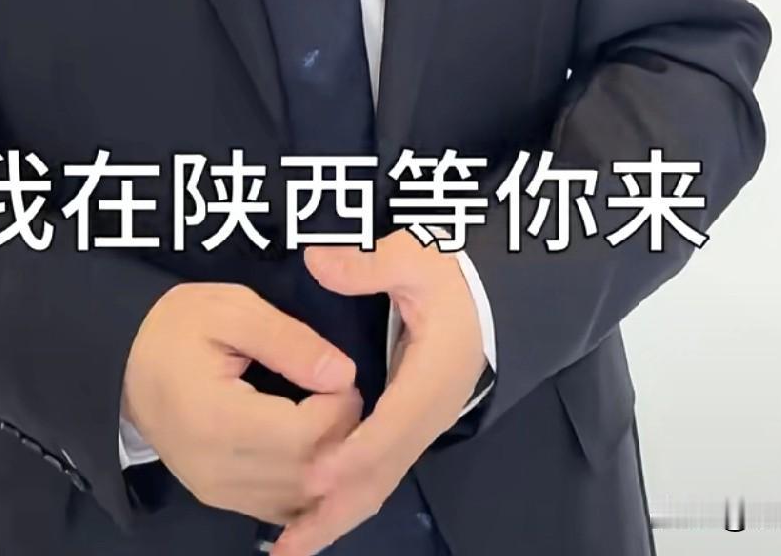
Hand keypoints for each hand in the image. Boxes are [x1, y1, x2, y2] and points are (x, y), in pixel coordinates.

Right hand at [122, 282, 363, 522]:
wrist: (124, 362)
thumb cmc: (179, 327)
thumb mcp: (233, 309)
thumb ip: (289, 340)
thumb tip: (342, 373)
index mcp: (217, 418)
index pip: (304, 435)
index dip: (340, 407)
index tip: (343, 374)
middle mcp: (217, 470)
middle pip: (307, 474)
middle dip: (342, 436)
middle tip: (342, 394)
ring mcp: (216, 492)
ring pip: (299, 500)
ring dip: (329, 464)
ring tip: (329, 416)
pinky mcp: (219, 499)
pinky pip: (280, 508)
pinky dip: (308, 486)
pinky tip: (315, 449)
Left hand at [269, 229, 486, 555]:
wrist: (492, 293)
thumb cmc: (454, 274)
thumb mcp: (416, 255)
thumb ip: (369, 262)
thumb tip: (318, 263)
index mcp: (433, 374)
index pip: (391, 426)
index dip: (352, 453)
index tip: (312, 474)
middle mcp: (430, 413)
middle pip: (383, 473)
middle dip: (335, 508)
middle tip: (288, 544)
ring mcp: (423, 425)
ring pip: (381, 482)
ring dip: (336, 514)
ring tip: (290, 545)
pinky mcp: (412, 427)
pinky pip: (380, 472)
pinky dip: (347, 498)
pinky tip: (313, 512)